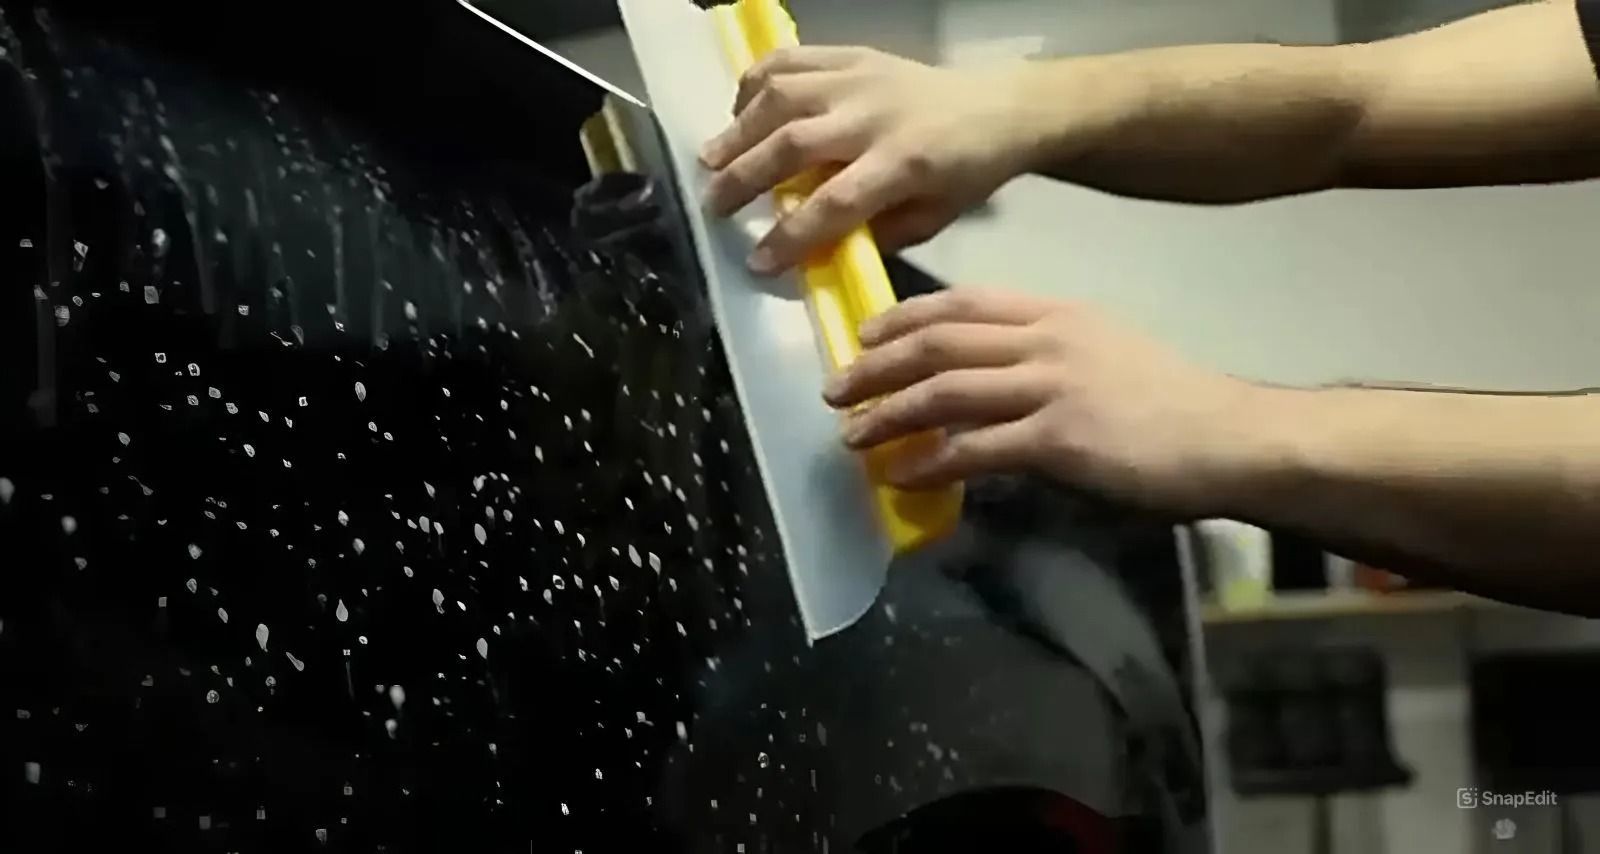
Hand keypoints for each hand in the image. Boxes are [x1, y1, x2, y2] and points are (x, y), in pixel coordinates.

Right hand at [699, 46, 1044, 274]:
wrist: (1000, 107)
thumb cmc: (966, 172)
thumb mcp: (933, 218)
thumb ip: (876, 234)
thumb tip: (815, 250)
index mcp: (904, 162)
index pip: (834, 202)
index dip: (791, 235)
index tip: (758, 261)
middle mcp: (874, 115)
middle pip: (793, 144)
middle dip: (745, 179)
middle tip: (714, 207)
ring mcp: (859, 78)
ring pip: (782, 96)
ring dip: (738, 129)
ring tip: (709, 160)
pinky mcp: (852, 55)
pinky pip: (792, 60)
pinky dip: (755, 81)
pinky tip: (738, 110)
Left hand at [823, 289, 1274, 517]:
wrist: (1227, 437)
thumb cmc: (1171, 402)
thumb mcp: (1105, 351)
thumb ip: (1046, 355)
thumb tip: (991, 377)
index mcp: (1056, 314)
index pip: (963, 303)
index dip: (905, 317)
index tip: (866, 333)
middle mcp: (1046, 341)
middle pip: (939, 343)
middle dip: (878, 365)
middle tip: (838, 388)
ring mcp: (1050, 388)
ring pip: (945, 392)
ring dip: (888, 415)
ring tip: (853, 436)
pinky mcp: (1057, 440)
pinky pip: (974, 450)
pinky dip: (928, 464)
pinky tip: (901, 477)